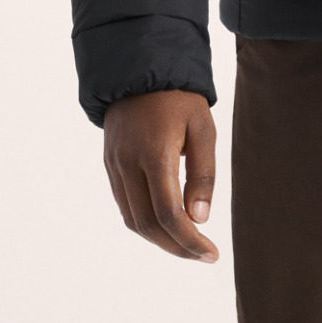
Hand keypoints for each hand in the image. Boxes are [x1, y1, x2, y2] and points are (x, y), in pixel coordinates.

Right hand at [103, 89, 219, 261]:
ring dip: (160, 240)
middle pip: (148, 225)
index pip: (168, 214)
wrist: (140, 68)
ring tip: (187, 245)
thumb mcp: (203, 127)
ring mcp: (115, 166)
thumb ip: (203, 173)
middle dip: (176, 247)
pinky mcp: (110, 165)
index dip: (189, 241)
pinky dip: (144, 223)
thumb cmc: (179, 97)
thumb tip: (199, 218)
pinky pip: (124, 205)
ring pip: (133, 220)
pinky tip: (166, 225)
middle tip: (202, 255)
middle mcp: (128, 164)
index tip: (211, 254)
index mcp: (154, 154)